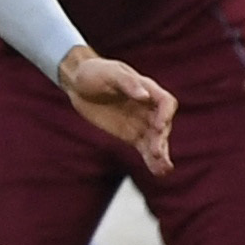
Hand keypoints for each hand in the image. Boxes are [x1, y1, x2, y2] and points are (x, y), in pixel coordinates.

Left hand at [58, 48, 175, 176]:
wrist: (78, 83)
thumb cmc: (94, 72)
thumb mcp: (108, 72)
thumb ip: (127, 83)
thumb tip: (144, 96)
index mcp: (147, 88)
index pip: (166, 102)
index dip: (166, 114)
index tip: (158, 127)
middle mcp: (148, 107)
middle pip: (163, 125)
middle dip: (161, 139)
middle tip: (156, 152)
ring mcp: (142, 123)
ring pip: (157, 141)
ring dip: (162, 154)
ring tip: (164, 169)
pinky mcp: (132, 135)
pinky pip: (146, 150)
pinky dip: (152, 161)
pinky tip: (158, 172)